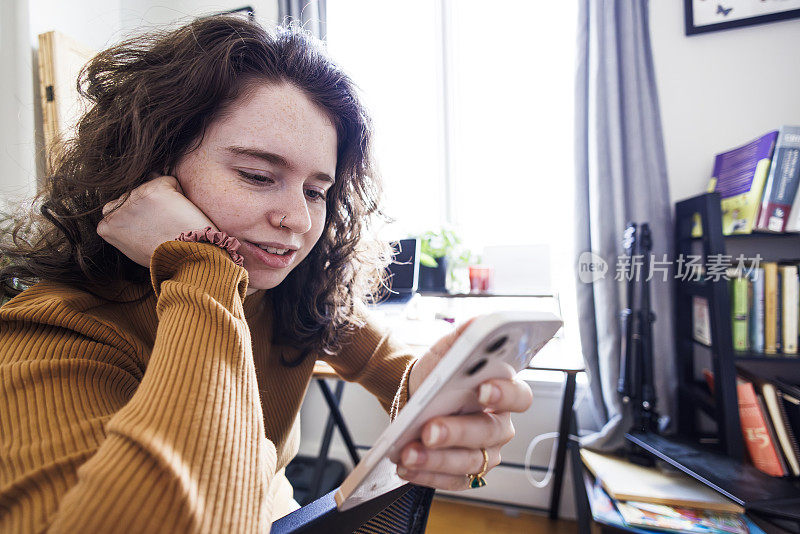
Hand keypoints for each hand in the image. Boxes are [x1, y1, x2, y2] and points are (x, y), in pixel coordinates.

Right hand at [97, 174, 215, 267]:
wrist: (186, 257)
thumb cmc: (166, 257)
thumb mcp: (134, 250)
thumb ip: (126, 233)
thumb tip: (129, 221)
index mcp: (106, 226)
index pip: (120, 210)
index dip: (140, 217)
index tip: (152, 229)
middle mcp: (115, 209)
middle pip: (133, 196)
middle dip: (147, 204)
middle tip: (164, 224)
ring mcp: (134, 196)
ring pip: (151, 187)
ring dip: (163, 199)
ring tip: (172, 221)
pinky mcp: (155, 187)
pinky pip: (170, 182)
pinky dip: (179, 193)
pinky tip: (180, 212)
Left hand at [399, 318, 533, 490]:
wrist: (414, 396)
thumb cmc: (440, 375)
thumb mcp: (447, 351)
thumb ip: (464, 337)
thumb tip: (480, 322)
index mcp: (504, 392)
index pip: (520, 396)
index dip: (505, 393)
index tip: (483, 387)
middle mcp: (499, 426)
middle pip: (489, 433)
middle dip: (457, 432)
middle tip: (429, 429)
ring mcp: (484, 453)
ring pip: (468, 462)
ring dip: (436, 459)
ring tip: (409, 452)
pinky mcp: (463, 474)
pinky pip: (450, 481)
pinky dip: (426, 476)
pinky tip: (406, 467)